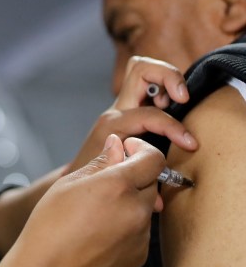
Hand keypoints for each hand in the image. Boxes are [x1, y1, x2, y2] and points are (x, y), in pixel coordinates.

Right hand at [0, 135, 164, 266]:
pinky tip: (101, 230)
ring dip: (130, 200)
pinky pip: (141, 230)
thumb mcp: (70, 182)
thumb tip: (117, 144)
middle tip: (105, 182)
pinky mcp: (139, 256)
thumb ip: (100, 161)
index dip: (142, 148)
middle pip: (151, 181)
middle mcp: (136, 211)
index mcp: (117, 186)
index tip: (127, 150)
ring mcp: (140, 236)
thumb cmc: (51, 225)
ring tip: (97, 211)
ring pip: (145, 206)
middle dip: (133, 175)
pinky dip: (127, 223)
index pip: (153, 158)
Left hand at [66, 56, 197, 172]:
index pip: (149, 114)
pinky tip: (173, 105)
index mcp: (113, 124)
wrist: (78, 173)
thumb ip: (138, 180)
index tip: (190, 144)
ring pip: (142, 69)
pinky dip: (164, 86)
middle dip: (169, 76)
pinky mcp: (129, 107)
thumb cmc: (95, 177)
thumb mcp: (117, 178)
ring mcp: (122, 105)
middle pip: (140, 68)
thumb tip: (159, 198)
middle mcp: (117, 108)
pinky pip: (147, 83)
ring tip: (179, 99)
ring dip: (166, 78)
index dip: (174, 128)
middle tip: (183, 98)